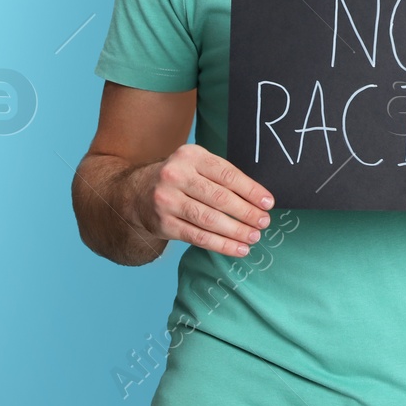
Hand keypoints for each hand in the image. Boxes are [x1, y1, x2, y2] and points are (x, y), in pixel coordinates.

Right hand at [133, 143, 274, 257]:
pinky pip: (197, 236)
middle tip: (264, 222)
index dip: (251, 190)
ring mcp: (167, 201)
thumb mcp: (197, 165)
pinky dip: (221, 244)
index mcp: (191, 156)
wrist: (136, 192)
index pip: (227, 175)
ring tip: (253, 237)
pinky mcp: (163, 224)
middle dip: (246, 213)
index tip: (268, 203)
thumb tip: (259, 199)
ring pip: (209, 220)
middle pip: (219, 198)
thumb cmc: (180, 178)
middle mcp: (176, 176)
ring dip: (236, 231)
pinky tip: (237, 248)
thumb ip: (222, 176)